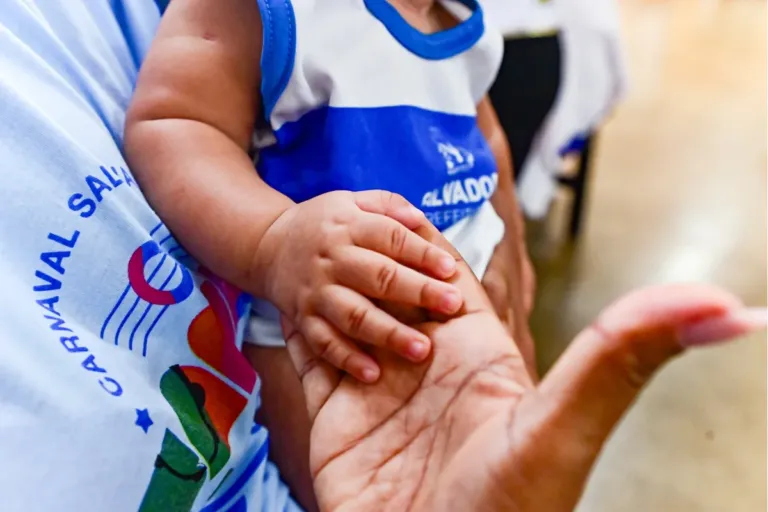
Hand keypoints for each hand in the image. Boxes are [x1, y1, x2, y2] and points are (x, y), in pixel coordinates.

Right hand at [253, 190, 462, 382]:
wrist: (268, 247)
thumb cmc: (326, 225)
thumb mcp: (353, 200)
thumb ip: (389, 206)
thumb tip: (420, 219)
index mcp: (349, 226)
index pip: (390, 237)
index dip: (421, 252)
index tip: (450, 269)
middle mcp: (332, 259)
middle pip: (378, 276)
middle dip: (417, 291)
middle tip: (452, 305)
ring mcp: (316, 291)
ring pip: (354, 314)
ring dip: (388, 333)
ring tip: (421, 349)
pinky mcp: (303, 319)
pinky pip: (324, 342)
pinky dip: (346, 358)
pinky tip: (373, 374)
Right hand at [284, 223, 763, 510]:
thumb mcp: (560, 430)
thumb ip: (621, 358)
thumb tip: (728, 307)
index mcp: (476, 347)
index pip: (443, 265)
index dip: (418, 237)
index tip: (392, 211)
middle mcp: (425, 356)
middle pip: (388, 278)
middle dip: (362, 258)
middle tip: (340, 245)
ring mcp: (375, 382)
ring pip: (343, 305)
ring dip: (327, 289)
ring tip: (313, 279)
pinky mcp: (332, 410)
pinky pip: (309, 347)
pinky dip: (298, 324)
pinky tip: (292, 311)